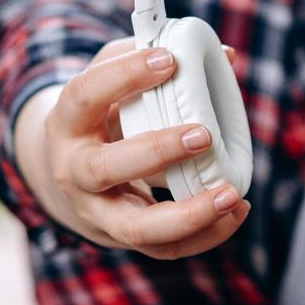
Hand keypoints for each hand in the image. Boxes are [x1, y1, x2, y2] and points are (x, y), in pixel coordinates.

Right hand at [12, 40, 247, 258]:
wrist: (67, 174)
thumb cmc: (101, 115)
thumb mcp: (111, 81)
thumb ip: (155, 60)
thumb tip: (229, 55)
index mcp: (68, 123)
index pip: (86, 95)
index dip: (124, 75)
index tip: (169, 59)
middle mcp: (74, 172)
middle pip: (104, 168)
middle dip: (156, 152)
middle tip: (203, 135)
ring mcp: (98, 211)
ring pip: (136, 227)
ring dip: (188, 214)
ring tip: (232, 194)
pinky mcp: (124, 237)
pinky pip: (165, 248)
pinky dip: (205, 235)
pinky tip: (237, 211)